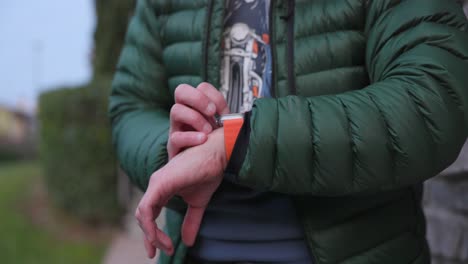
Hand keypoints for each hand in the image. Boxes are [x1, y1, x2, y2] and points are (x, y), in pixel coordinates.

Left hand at [136, 128, 226, 257]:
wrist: (216, 154)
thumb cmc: (209, 172)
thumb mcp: (198, 203)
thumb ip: (191, 221)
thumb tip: (188, 242)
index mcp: (163, 188)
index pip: (149, 214)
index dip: (153, 233)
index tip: (163, 249)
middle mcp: (156, 185)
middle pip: (143, 216)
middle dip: (150, 238)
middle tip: (161, 252)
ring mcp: (156, 183)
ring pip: (142, 215)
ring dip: (151, 235)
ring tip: (166, 246)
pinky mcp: (160, 183)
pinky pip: (146, 209)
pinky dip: (149, 226)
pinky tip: (157, 237)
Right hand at [167, 82, 228, 159]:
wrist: (206, 170)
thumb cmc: (215, 147)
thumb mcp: (224, 128)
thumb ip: (227, 118)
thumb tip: (235, 114)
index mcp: (197, 107)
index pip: (200, 88)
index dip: (213, 96)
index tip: (222, 111)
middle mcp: (184, 114)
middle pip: (181, 91)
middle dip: (198, 99)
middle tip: (212, 112)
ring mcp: (176, 129)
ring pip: (176, 110)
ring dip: (195, 118)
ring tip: (208, 131)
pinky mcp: (173, 147)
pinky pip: (175, 137)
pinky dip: (190, 137)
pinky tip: (203, 140)